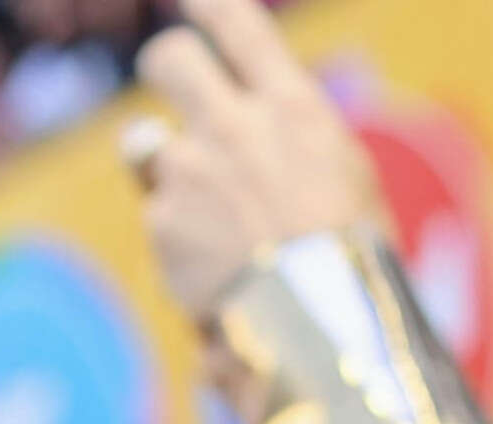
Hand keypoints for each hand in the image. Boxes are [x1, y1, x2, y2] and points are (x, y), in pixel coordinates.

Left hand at [121, 0, 385, 325]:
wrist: (316, 323)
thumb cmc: (348, 253)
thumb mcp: (342, 174)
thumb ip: (290, 135)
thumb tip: (256, 119)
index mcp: (291, 106)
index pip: (239, 26)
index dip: (208, 8)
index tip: (194, 2)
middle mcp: (232, 126)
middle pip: (170, 59)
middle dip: (167, 63)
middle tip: (173, 76)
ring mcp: (189, 172)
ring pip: (144, 141)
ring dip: (163, 164)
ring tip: (200, 207)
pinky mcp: (160, 221)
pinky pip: (156, 212)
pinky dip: (174, 235)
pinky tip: (207, 264)